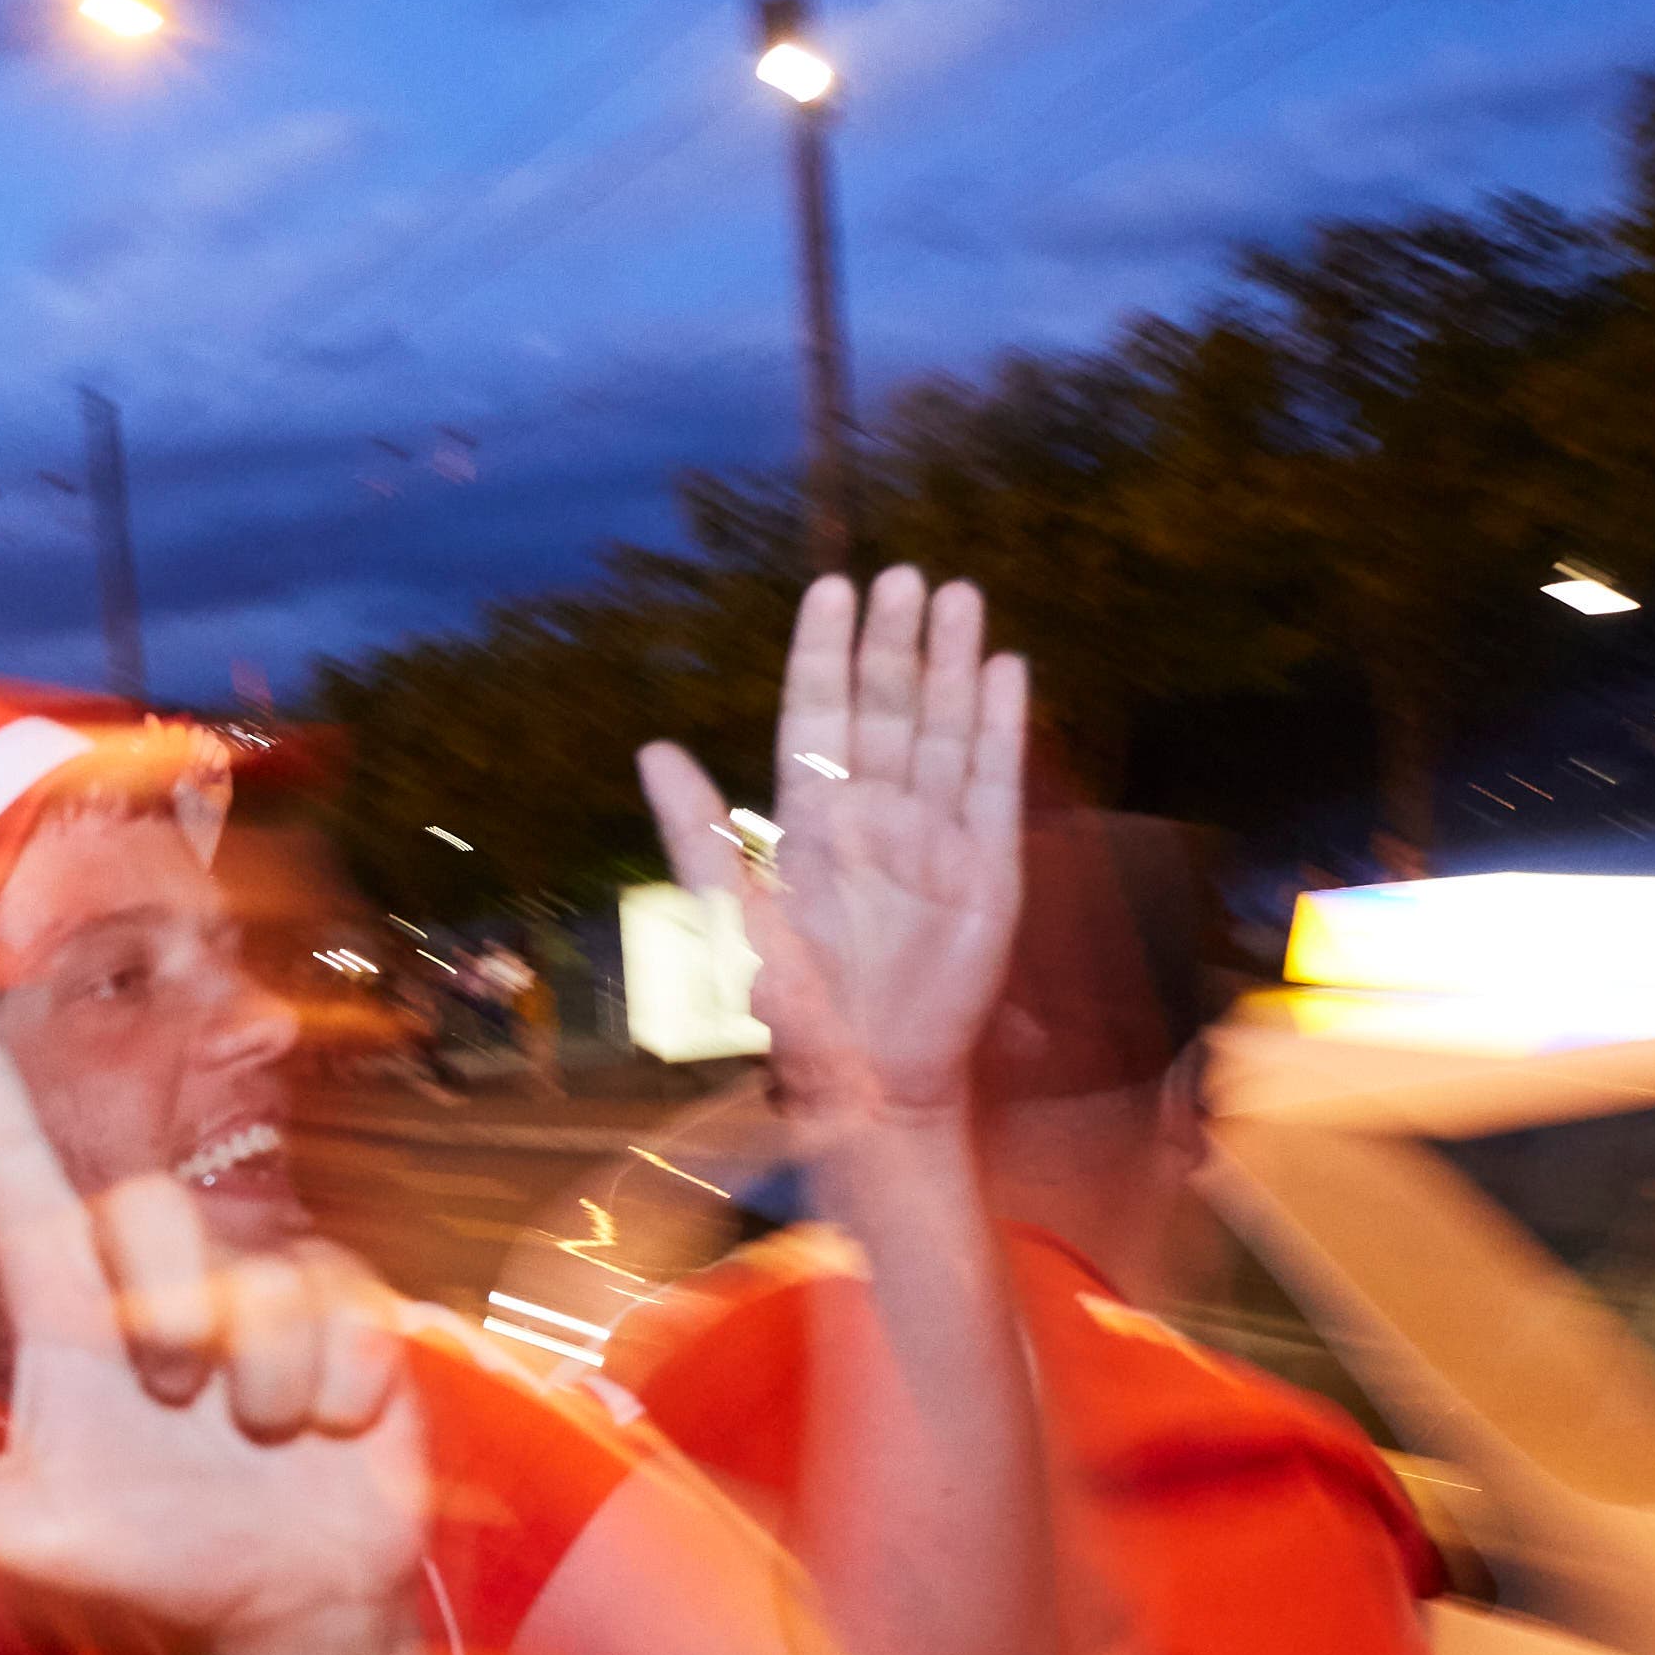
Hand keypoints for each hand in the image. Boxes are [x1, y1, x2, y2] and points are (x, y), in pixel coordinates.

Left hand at [0, 949, 422, 1643]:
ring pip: (255, 1276)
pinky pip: (342, 1312)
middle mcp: (155, 1274)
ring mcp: (256, 1285)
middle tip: (177, 1406)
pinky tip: (330, 1425)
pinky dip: (335, 1386)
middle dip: (169, 1321)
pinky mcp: (346, 1307)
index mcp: (66, 1307)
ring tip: (258, 1437)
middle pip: (145, 1214)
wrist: (295, 1597)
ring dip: (259, 1379)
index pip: (10, 1156)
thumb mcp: (34, 1535)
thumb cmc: (156, 1553)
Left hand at [637, 567, 1027, 1138]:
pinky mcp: (988, 865)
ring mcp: (935, 834)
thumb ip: (698, 833)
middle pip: (887, 707)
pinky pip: (995, 779)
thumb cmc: (791, 1010)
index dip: (824, 653)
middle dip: (894, 642)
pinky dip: (1000, 724)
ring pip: (945, 727)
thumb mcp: (729, 918)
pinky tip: (1003, 666)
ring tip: (955, 594)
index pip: (818, 714)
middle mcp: (875, 815)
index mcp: (810, 820)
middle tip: (901, 575)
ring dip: (950, 663)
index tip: (832, 587)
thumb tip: (651, 751)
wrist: (867, 1079)